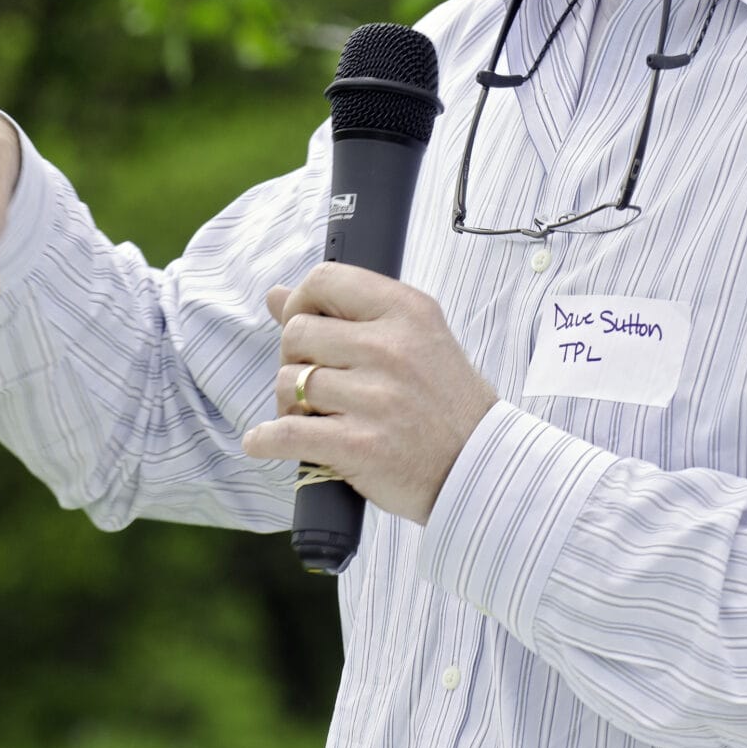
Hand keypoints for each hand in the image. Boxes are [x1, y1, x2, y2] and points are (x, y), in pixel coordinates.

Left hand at [240, 262, 499, 525]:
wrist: (481, 468)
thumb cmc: (446, 405)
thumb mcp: (414, 340)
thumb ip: (347, 315)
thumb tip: (277, 295)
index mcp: (407, 312)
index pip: (326, 279)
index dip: (301, 301)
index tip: (304, 324)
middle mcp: (391, 348)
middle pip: (297, 333)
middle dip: (293, 359)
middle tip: (313, 382)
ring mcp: (375, 397)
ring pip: (289, 382)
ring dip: (288, 403)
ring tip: (311, 416)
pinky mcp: (359, 445)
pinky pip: (286, 432)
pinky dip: (265, 439)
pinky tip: (266, 441)